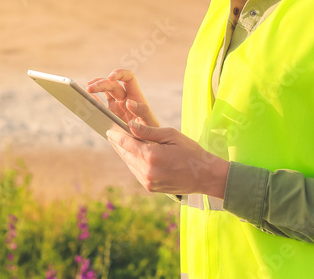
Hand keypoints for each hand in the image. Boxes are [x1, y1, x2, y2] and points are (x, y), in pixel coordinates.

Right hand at [86, 69, 159, 127]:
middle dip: (101, 84)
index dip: (119, 74)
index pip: (128, 78)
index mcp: (136, 96)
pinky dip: (93, 99)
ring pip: (105, 91)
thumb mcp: (150, 123)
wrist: (145, 145)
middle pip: (112, 84)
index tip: (110, 78)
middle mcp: (126, 98)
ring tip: (87, 89)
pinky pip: (100, 103)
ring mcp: (117, 105)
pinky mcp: (110, 114)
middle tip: (90, 88)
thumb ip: (142, 112)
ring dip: (95, 87)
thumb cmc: (152, 133)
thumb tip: (129, 102)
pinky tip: (86, 97)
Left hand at [106, 121, 230, 197]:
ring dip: (125, 153)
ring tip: (122, 142)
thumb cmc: (190, 151)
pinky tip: (134, 155)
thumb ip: (148, 131)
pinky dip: (133, 162)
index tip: (109, 130)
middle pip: (125, 154)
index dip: (116, 135)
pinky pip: (136, 172)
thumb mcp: (171, 135)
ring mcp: (148, 182)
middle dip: (118, 144)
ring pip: (129, 164)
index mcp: (151, 156)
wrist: (204, 176)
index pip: (126, 143)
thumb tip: (130, 125)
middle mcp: (146, 171)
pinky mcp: (150, 188)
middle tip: (112, 134)